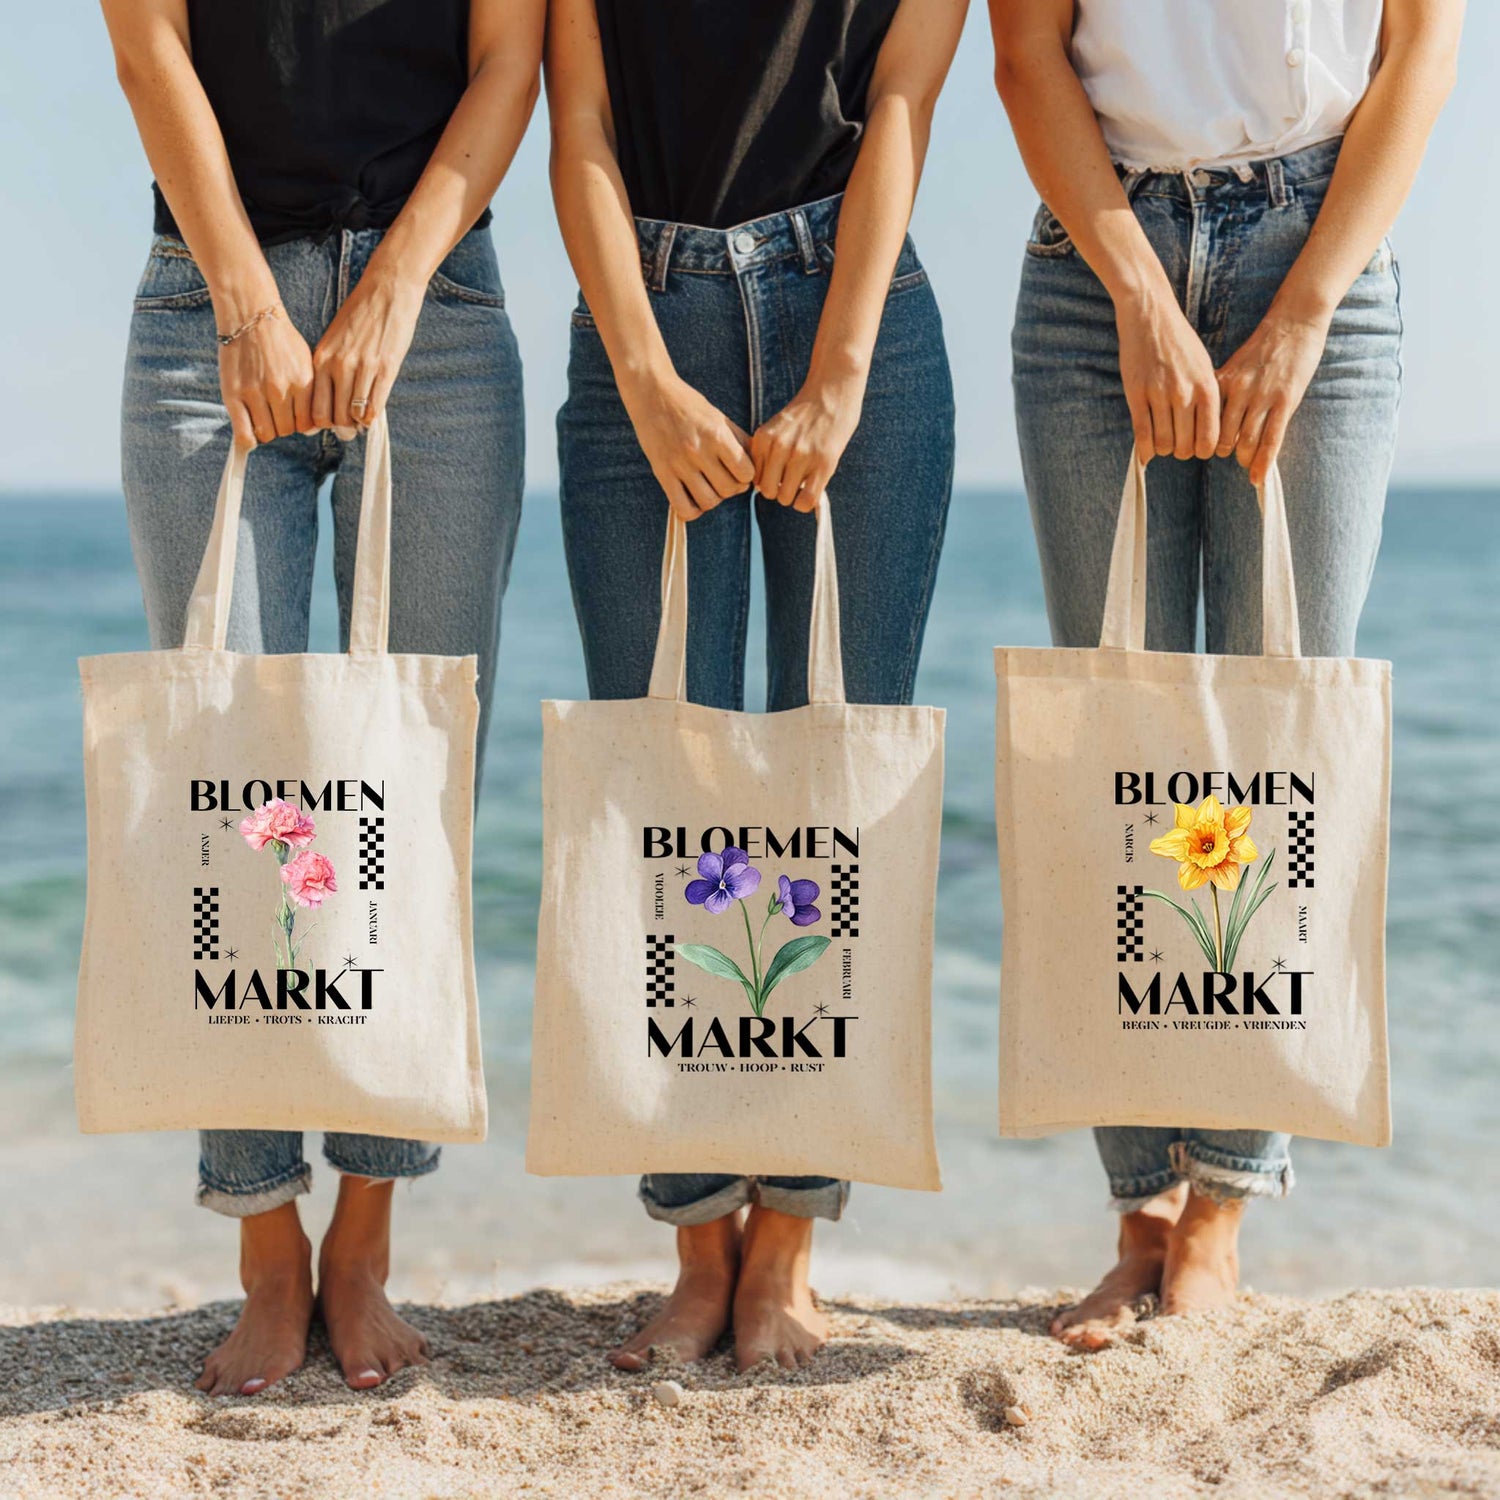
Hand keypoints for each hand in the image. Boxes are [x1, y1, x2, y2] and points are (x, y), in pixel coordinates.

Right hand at [218, 308, 314, 448]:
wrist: (251, 314)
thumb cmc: (281, 339)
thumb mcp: (306, 362)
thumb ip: (311, 393)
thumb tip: (311, 427)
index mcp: (302, 383)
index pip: (307, 424)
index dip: (300, 424)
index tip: (293, 416)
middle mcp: (280, 390)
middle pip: (287, 430)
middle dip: (283, 425)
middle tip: (275, 412)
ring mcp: (255, 393)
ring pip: (267, 433)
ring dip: (266, 429)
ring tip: (262, 414)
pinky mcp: (233, 394)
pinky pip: (244, 433)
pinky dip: (248, 440)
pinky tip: (250, 435)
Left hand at [310, 267, 426, 432]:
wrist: (387, 288)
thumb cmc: (361, 312)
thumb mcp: (335, 338)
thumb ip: (330, 365)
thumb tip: (332, 396)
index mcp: (322, 357)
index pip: (314, 404)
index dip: (320, 421)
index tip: (327, 423)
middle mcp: (339, 365)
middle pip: (334, 415)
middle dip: (340, 427)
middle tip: (347, 430)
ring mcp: (363, 368)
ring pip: (354, 414)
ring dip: (358, 423)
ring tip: (361, 422)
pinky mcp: (385, 369)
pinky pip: (375, 405)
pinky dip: (373, 417)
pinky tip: (373, 416)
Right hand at [621, 371, 754, 521]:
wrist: (651, 392)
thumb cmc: (689, 405)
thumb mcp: (719, 417)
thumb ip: (739, 441)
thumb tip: (757, 466)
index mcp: (717, 435)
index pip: (746, 473)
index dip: (747, 476)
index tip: (739, 471)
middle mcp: (698, 450)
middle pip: (729, 490)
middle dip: (732, 488)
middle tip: (724, 479)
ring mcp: (679, 463)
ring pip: (709, 502)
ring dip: (713, 499)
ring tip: (709, 487)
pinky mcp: (662, 472)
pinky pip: (683, 507)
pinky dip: (693, 510)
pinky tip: (693, 498)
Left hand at [750, 372, 865, 512]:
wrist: (833, 390)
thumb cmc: (806, 411)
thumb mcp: (777, 427)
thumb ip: (767, 452)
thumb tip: (762, 487)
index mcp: (764, 438)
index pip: (754, 477)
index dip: (767, 480)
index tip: (779, 475)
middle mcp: (779, 447)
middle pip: (767, 491)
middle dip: (778, 490)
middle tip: (791, 480)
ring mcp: (801, 456)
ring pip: (785, 498)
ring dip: (794, 496)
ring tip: (804, 481)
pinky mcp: (823, 463)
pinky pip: (806, 500)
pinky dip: (806, 503)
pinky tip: (811, 491)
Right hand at [1115, 288, 1219, 462]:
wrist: (1150, 315)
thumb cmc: (1178, 342)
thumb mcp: (1204, 366)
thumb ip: (1206, 397)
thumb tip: (1207, 432)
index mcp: (1207, 386)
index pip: (1210, 437)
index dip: (1204, 450)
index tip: (1197, 448)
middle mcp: (1185, 392)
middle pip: (1185, 445)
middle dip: (1182, 452)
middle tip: (1177, 446)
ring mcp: (1159, 394)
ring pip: (1163, 443)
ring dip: (1163, 449)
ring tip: (1162, 443)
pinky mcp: (1136, 393)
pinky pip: (1142, 433)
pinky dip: (1144, 449)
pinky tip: (1145, 452)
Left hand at [1215, 312, 1329, 484]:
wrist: (1294, 321)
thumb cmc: (1263, 345)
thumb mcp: (1233, 365)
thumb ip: (1221, 390)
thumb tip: (1206, 417)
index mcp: (1222, 382)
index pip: (1205, 422)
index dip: (1201, 439)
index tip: (1199, 447)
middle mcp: (1240, 391)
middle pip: (1222, 435)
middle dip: (1221, 450)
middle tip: (1223, 454)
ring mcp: (1264, 397)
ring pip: (1246, 441)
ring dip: (1243, 457)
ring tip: (1243, 462)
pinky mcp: (1286, 401)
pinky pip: (1272, 439)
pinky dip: (1263, 462)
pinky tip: (1257, 478)